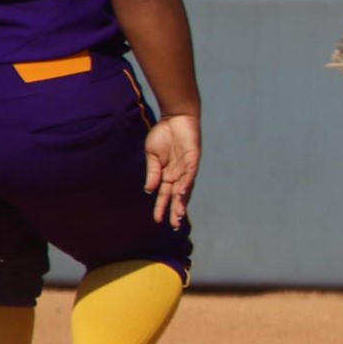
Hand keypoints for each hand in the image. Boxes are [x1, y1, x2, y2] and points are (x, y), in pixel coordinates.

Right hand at [144, 114, 200, 228]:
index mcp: (167, 175)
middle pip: (177, 196)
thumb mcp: (152, 156)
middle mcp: (178, 174)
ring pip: (185, 188)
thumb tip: (149, 190)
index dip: (161, 207)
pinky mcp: (193, 158)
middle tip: (173, 225)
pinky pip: (190, 173)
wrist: (174, 118)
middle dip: (175, 210)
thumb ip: (152, 172)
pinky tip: (182, 191)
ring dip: (182, 201)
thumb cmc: (163, 135)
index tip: (157, 220)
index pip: (165, 195)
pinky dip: (187, 182)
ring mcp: (186, 167)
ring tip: (178, 214)